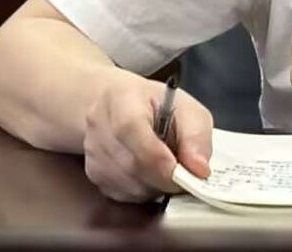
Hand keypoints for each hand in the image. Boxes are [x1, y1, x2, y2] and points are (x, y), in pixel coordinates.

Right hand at [82, 67, 212, 201]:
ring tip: (168, 170)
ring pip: (126, 185)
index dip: (159, 159)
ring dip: (154, 187)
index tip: (185, 175)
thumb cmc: (158, 105)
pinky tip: (150, 175)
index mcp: (121, 98)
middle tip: (185, 177)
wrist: (121, 106)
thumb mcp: (187, 109)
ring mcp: (91, 151)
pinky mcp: (92, 173)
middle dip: (163, 178)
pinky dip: (142, 192)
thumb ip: (196, 135)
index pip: (131, 130)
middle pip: (130, 164)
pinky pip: (121, 194)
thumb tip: (200, 170)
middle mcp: (98, 124)